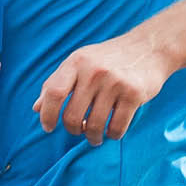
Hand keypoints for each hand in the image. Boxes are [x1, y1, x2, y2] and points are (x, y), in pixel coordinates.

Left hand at [36, 30, 179, 145]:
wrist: (148, 48)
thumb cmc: (108, 59)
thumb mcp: (79, 62)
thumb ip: (56, 83)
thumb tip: (37, 108)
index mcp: (76, 62)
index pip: (54, 92)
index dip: (47, 115)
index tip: (48, 127)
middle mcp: (94, 71)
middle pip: (72, 116)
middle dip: (73, 130)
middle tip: (79, 130)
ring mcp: (115, 82)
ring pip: (94, 126)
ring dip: (93, 137)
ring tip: (94, 136)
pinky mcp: (133, 94)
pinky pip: (117, 128)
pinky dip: (112, 135)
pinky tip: (111, 131)